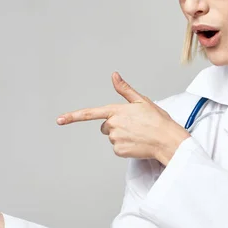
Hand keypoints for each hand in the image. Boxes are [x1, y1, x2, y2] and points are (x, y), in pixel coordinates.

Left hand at [56, 72, 189, 164]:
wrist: (167, 140)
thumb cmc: (158, 120)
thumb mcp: (142, 101)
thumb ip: (125, 89)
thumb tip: (114, 75)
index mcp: (116, 111)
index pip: (90, 113)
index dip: (73, 116)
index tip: (59, 120)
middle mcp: (113, 125)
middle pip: (105, 126)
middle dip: (115, 125)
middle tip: (133, 125)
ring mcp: (115, 139)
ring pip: (112, 137)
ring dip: (122, 135)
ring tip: (138, 134)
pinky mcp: (119, 151)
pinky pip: (117, 148)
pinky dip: (126, 146)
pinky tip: (137, 143)